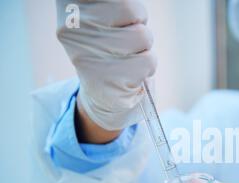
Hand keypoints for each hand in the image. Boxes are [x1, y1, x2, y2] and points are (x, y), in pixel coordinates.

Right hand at [56, 0, 156, 130]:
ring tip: (129, 57)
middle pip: (130, 9)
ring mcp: (87, 53)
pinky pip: (147, 60)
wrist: (104, 98)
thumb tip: (128, 4)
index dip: (128, 7)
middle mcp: (72, 25)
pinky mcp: (105, 78)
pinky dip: (148, 67)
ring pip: (141, 35)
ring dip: (144, 47)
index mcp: (70, 3)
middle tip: (126, 40)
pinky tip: (132, 74)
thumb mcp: (107, 16)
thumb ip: (115, 3)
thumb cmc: (111, 50)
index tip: (119, 19)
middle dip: (138, 25)